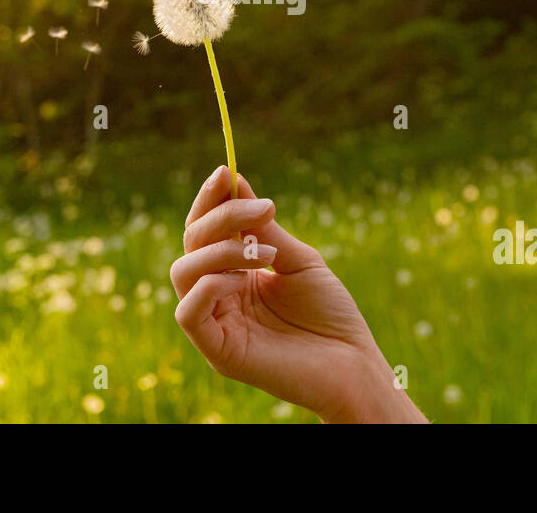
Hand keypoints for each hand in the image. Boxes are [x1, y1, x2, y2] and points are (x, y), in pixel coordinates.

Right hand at [170, 166, 425, 422]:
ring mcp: (215, 323)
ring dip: (220, 249)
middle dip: (221, 217)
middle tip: (264, 209)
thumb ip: (264, 228)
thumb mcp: (298, 259)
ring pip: (182, 272)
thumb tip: (235, 180)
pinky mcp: (217, 351)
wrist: (355, 363)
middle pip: (191, 244)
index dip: (210, 199)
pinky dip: (209, 286)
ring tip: (266, 253)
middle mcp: (218, 295)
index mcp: (233, 272)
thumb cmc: (331, 314)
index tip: (226, 171)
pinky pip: (187, 313)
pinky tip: (242, 280)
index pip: (204, 230)